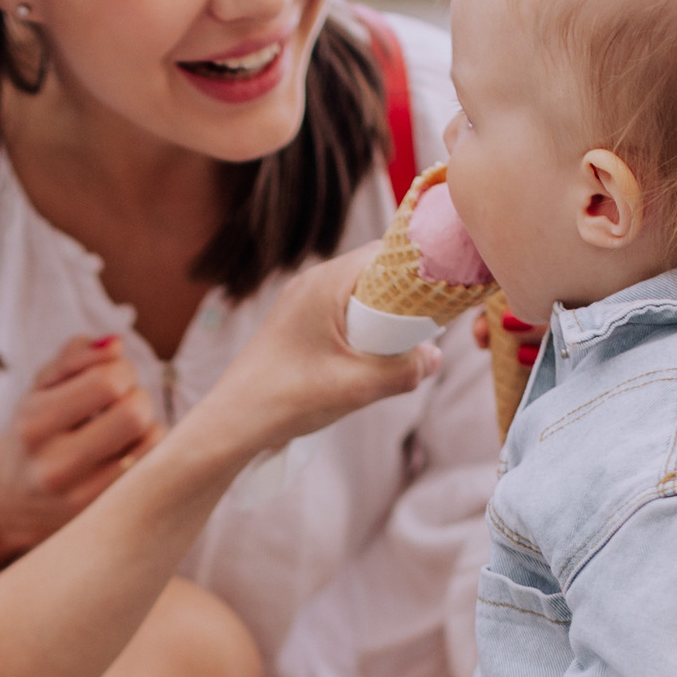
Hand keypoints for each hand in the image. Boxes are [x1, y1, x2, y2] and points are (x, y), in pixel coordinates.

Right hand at [0, 333, 159, 567]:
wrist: (8, 500)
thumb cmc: (34, 429)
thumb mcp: (40, 386)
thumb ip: (74, 356)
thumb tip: (116, 344)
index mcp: (35, 422)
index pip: (109, 381)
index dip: (120, 369)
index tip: (109, 377)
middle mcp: (55, 464)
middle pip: (135, 413)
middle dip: (138, 396)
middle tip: (121, 402)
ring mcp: (81, 496)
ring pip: (151, 441)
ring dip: (148, 424)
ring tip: (123, 428)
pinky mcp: (103, 513)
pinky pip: (152, 468)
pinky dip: (150, 450)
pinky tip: (128, 450)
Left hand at [192, 246, 440, 466]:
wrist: (233, 422)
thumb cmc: (286, 399)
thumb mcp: (356, 387)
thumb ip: (403, 371)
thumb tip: (434, 358)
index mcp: (325, 283)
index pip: (386, 253)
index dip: (419, 269)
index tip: (444, 292)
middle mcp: (313, 283)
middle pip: (375, 273)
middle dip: (404, 299)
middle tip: (429, 326)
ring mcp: (303, 302)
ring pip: (360, 296)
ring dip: (383, 319)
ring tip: (402, 347)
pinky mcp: (298, 324)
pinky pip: (343, 314)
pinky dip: (363, 330)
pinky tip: (371, 358)